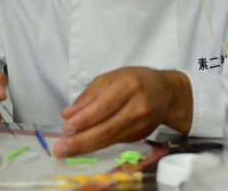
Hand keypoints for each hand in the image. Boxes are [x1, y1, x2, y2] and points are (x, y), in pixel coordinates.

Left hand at [54, 68, 192, 157]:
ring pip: (110, 139)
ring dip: (86, 146)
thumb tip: (69, 114)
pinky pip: (114, 141)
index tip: (66, 126)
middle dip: (81, 140)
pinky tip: (83, 145)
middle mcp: (137, 107)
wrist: (166, 93)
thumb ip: (89, 96)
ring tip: (67, 149)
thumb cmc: (136, 80)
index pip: (104, 107)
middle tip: (61, 147)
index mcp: (129, 86)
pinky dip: (97, 144)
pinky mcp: (140, 136)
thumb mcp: (110, 77)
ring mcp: (141, 124)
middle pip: (106, 128)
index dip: (84, 119)